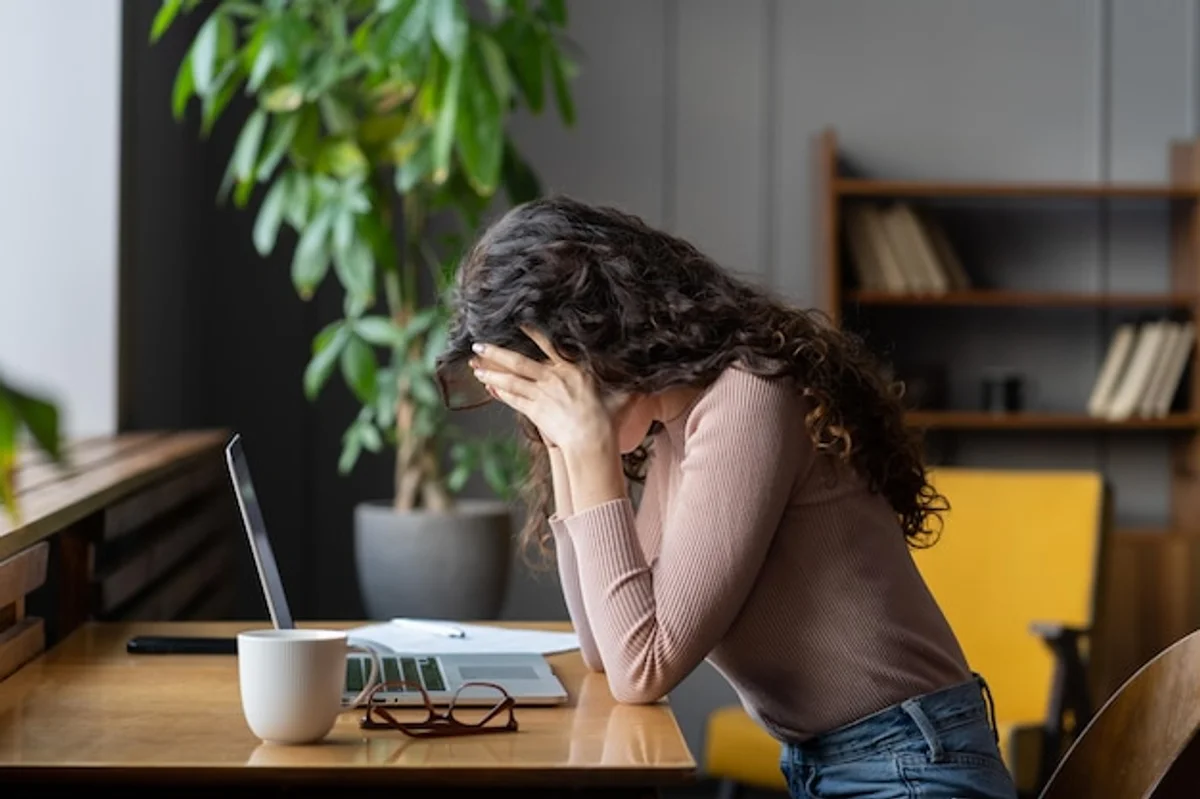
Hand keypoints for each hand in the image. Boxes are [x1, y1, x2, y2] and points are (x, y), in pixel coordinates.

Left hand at [471, 327, 620, 456]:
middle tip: (478, 343)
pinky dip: (498, 390)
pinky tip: (487, 385)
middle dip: (496, 351)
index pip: (549, 344)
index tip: (516, 321)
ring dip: (490, 371)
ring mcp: (541, 394)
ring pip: (510, 379)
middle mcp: (553, 377)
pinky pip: (512, 398)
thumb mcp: (623, 393)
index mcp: (572, 368)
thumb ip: (626, 378)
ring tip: (474, 364)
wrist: (593, 441)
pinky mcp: (534, 411)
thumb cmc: (610, 419)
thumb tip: (646, 368)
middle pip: (518, 360)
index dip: (531, 332)